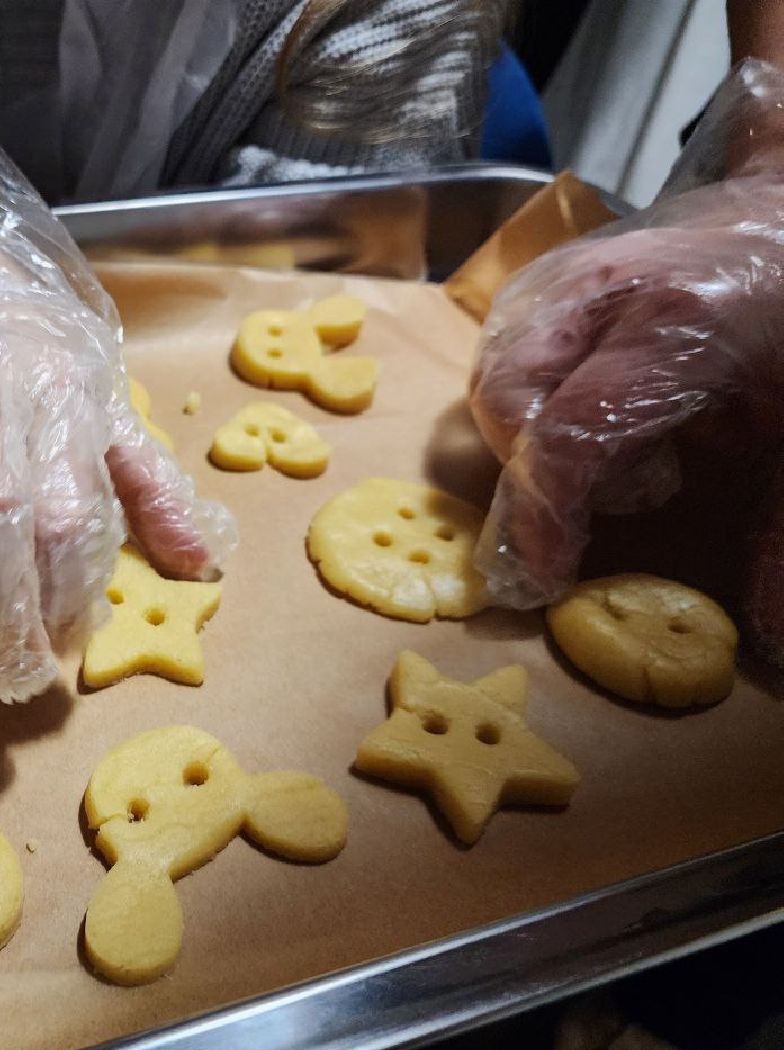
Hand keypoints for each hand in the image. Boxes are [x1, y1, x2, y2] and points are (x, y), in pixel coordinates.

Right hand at [469, 176, 783, 665]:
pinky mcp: (535, 285)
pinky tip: (598, 419)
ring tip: (622, 453)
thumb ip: (781, 530)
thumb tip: (772, 634)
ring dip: (533, 442)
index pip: (571, 434)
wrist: (780, 218)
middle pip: (507, 399)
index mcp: (678, 322)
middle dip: (534, 475)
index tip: (546, 579)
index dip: (548, 519)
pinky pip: (498, 363)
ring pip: (492, 381)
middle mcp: (599, 291)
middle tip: (607, 506)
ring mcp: (557, 280)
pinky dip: (529, 410)